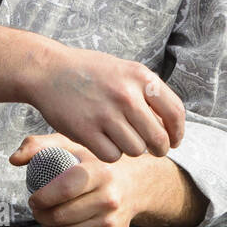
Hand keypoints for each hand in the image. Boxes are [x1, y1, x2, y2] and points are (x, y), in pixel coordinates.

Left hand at [10, 132, 138, 226]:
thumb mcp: (71, 146)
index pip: (63, 190)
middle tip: (38, 208)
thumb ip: (39, 146)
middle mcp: (109, 198)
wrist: (134, 185)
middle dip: (40, 215)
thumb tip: (15, 159)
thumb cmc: (95, 164)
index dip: (41, 198)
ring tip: (48, 217)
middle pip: (59, 216)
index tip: (34, 198)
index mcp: (99, 173)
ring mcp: (111, 222)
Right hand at [25, 42, 184, 163]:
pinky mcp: (86, 130)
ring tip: (119, 138)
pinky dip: (109, 153)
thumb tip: (170, 125)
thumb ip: (147, 93)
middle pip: (158, 139)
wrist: (48, 70)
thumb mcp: (124, 70)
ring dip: (130, 149)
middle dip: (159, 149)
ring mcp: (105, 114)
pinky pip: (112, 155)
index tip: (174, 140)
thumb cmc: (89, 72)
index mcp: (140, 77)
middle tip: (154, 151)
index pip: (175, 112)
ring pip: (136, 150)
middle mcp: (126, 95)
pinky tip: (101, 141)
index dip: (178, 132)